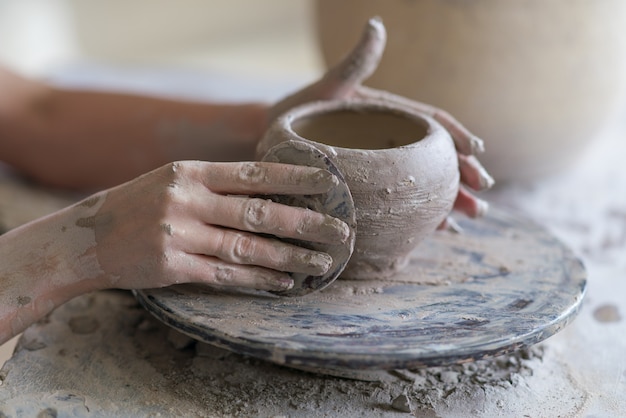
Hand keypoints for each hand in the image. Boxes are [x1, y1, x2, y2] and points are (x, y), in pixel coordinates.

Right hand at [91, 161, 348, 291]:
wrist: (86, 237)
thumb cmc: (138, 204)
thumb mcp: (173, 180)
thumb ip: (217, 184)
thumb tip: (270, 190)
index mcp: (190, 173)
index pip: (253, 173)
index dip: (294, 177)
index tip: (329, 181)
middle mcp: (187, 201)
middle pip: (258, 212)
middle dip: (304, 222)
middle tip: (340, 230)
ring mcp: (179, 235)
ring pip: (247, 248)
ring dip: (288, 257)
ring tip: (321, 262)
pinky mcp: (172, 267)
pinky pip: (225, 275)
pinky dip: (259, 279)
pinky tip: (284, 282)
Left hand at [270, 18, 493, 229]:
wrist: (273, 136)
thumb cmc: (300, 109)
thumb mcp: (330, 85)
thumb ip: (355, 62)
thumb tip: (376, 25)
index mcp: (389, 114)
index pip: (430, 123)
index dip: (455, 135)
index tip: (476, 150)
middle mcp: (391, 140)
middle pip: (436, 158)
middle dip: (462, 175)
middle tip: (482, 193)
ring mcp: (384, 166)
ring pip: (426, 183)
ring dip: (451, 200)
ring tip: (474, 216)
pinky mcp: (372, 186)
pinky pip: (403, 202)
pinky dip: (424, 216)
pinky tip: (442, 229)